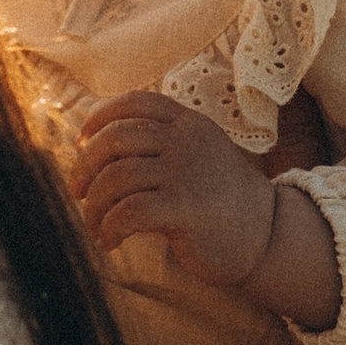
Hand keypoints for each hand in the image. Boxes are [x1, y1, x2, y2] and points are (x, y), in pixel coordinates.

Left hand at [71, 92, 341, 326]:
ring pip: (115, 178)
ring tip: (96, 226)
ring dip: (94, 206)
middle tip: (79, 193)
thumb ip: (159, 146)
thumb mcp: (197, 157)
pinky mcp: (185, 208)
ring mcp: (187, 172)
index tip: (82, 142)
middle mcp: (187, 140)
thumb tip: (93, 148)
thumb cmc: (221, 202)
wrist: (267, 237)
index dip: (100, 118)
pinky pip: (127, 212)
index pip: (135, 103)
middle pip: (114, 139)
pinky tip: (110, 241)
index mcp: (189, 123)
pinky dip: (108, 227)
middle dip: (85, 167)